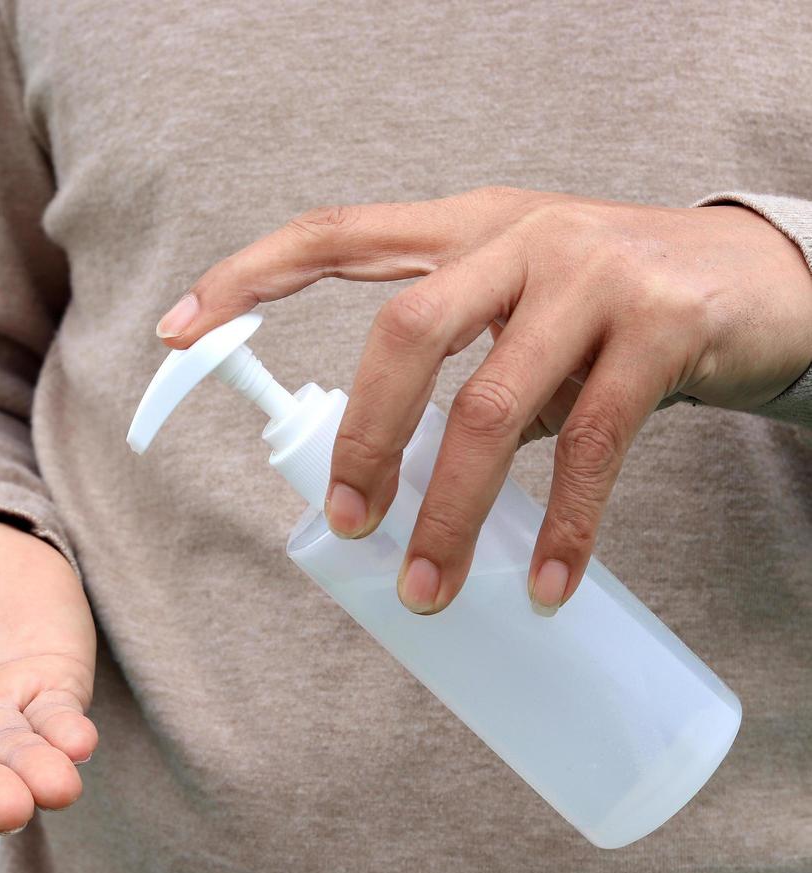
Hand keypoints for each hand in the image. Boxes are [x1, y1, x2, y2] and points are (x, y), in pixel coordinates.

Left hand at [157, 187, 811, 613]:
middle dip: (363, 441)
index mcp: (464, 226)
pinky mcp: (662, 329)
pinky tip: (541, 585)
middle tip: (347, 523)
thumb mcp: (526, 302)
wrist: (767, 279)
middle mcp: (518, 238)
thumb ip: (460, 360)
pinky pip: (590, 447)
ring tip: (428, 588)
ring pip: (490, 407)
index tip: (177, 328)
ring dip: (449, 511)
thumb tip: (385, 467)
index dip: (249, 275)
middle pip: (405, 336)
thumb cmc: (617, 303)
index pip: (335, 235)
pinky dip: (562, 528)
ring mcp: (592, 277)